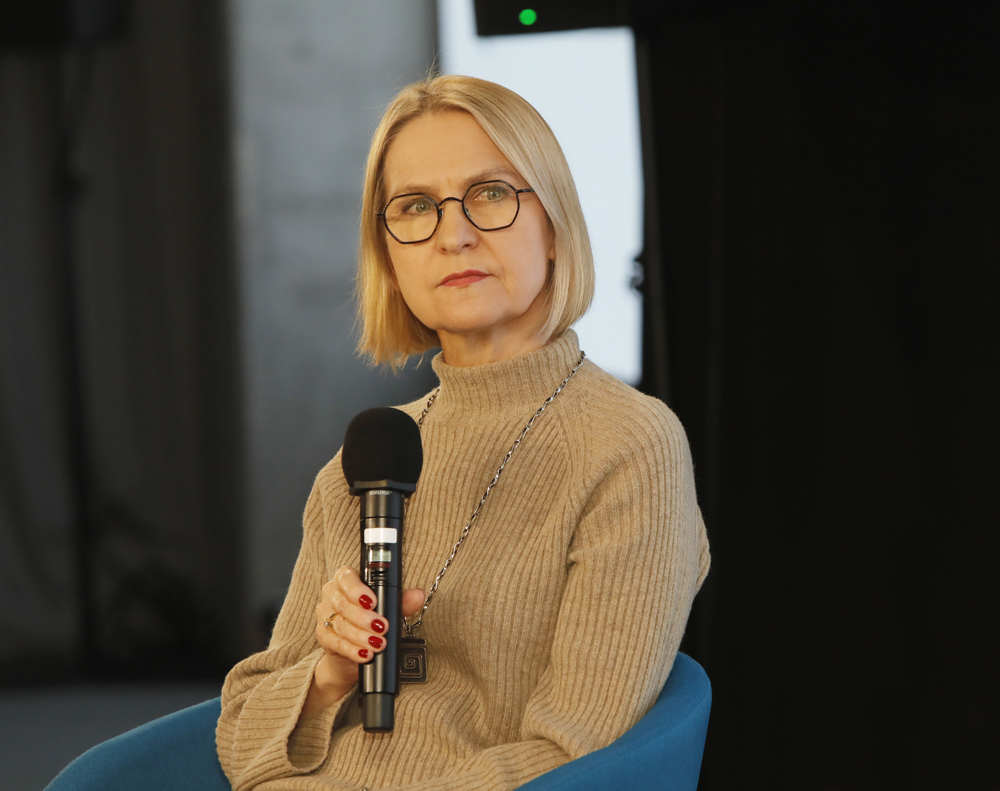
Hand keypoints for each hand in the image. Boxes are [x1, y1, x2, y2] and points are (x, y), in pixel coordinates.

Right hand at [305, 566, 424, 714]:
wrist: (354, 650)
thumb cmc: (370, 620)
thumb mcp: (388, 608)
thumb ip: (401, 601)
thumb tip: (418, 595)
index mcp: (346, 580)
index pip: (346, 578)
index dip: (358, 590)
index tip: (373, 602)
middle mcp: (332, 594)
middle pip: (343, 604)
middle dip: (364, 618)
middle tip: (382, 627)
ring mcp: (325, 616)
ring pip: (341, 625)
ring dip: (361, 636)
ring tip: (378, 644)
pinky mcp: (323, 636)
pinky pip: (336, 643)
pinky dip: (352, 650)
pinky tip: (364, 654)